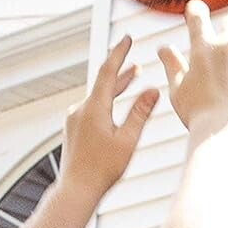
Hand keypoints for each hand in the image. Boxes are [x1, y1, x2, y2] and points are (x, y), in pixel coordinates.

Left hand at [58, 35, 158, 200]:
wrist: (76, 189)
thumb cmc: (103, 169)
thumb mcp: (128, 140)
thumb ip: (140, 113)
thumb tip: (153, 90)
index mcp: (94, 108)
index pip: (108, 72)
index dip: (119, 54)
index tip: (127, 39)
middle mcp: (81, 109)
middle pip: (104, 83)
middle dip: (121, 72)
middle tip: (136, 61)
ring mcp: (75, 118)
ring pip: (99, 96)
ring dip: (116, 88)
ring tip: (132, 78)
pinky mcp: (74, 128)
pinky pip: (92, 108)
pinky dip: (107, 102)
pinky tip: (115, 108)